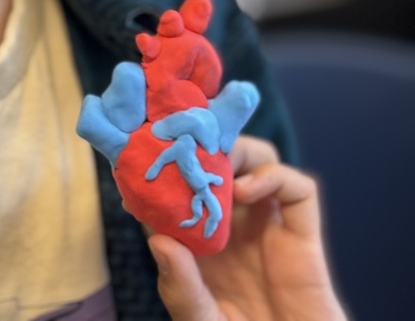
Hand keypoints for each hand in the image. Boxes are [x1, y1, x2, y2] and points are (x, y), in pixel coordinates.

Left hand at [148, 136, 347, 320]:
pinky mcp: (302, 233)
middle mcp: (235, 224)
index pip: (182, 187)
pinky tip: (246, 189)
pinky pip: (298, 189)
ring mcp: (269, 224)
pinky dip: (273, 175)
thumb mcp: (199, 320)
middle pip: (221, 162)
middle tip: (185, 144)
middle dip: (204, 146)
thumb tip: (158, 241)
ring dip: (236, 151)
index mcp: (202, 239)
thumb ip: (180, 288)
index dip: (166, 170)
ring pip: (258, 161)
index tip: (145, 159)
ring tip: (215, 165)